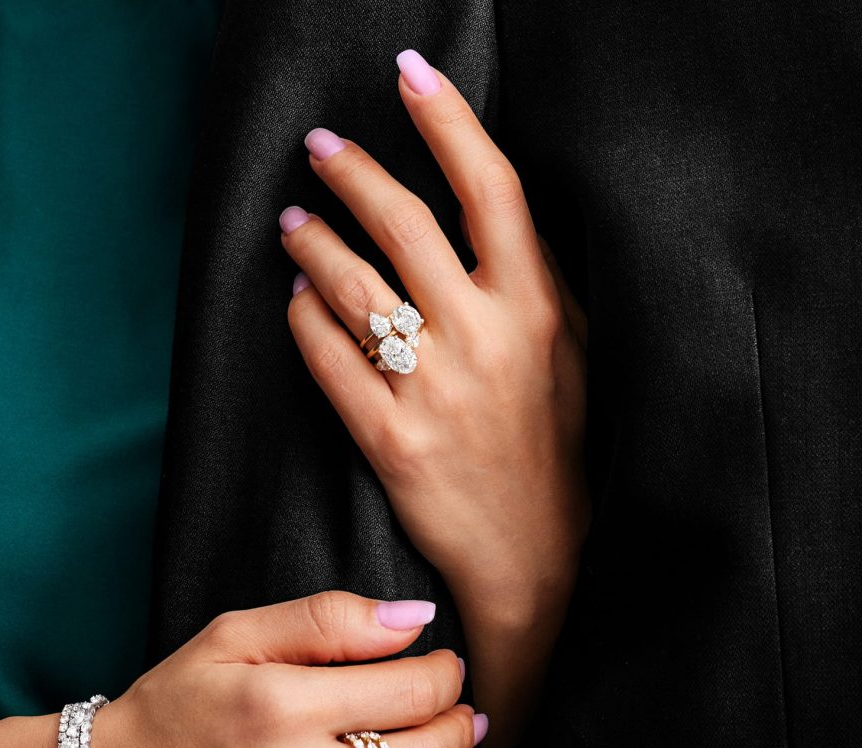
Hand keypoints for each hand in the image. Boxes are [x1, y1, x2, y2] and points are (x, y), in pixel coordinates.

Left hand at [281, 50, 587, 627]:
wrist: (535, 554)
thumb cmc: (555, 448)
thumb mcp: (574, 355)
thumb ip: (539, 283)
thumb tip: (488, 215)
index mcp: (536, 307)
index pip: (489, 188)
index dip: (447, 120)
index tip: (409, 74)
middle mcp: (484, 339)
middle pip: (402, 224)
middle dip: (351, 171)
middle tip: (319, 150)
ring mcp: (433, 391)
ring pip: (351, 288)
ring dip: (312, 240)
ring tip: (292, 221)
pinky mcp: (389, 439)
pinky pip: (327, 359)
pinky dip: (303, 319)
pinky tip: (295, 300)